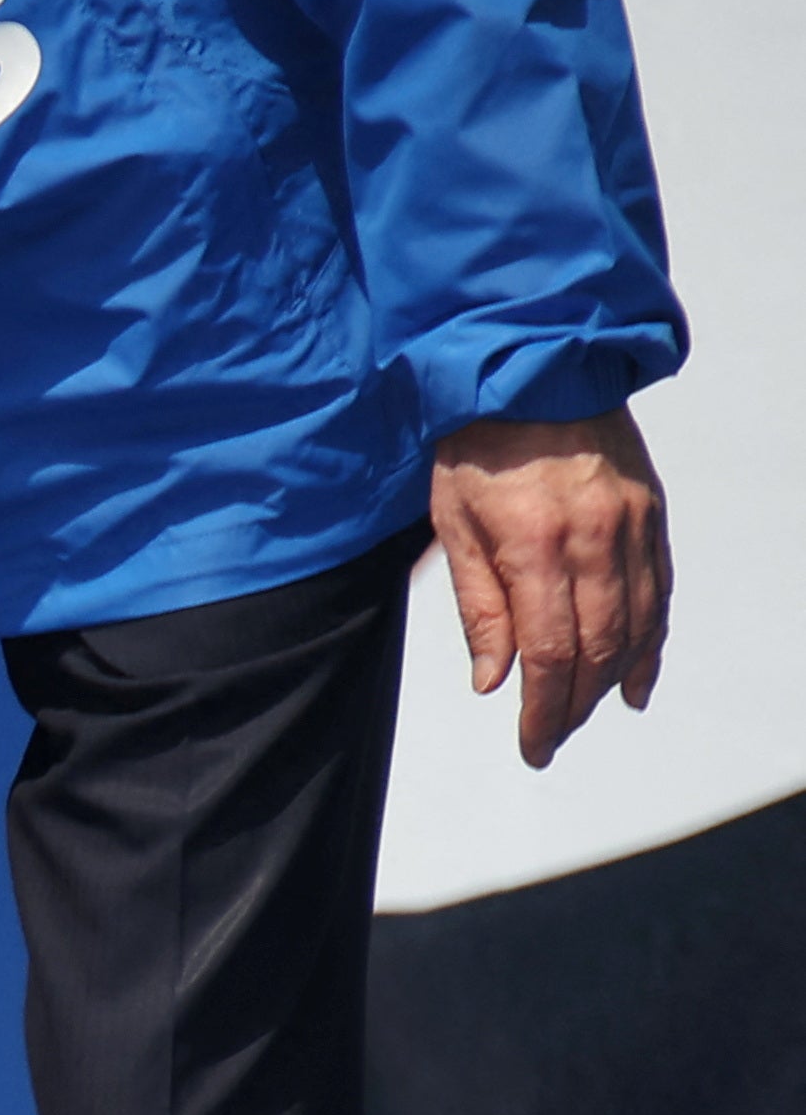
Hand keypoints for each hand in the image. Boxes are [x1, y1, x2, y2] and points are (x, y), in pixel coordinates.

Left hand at [428, 408, 668, 768]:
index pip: (548, 653)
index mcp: (536, 545)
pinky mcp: (650, 514)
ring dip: (613, 681)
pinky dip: (652, 640)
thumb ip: (480, 608)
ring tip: (584, 714)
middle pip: (597, 649)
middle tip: (550, 738)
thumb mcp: (454, 527)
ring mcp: (631, 525)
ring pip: (637, 626)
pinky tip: (637, 678)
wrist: (537, 369)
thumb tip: (494, 681)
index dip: (543, 710)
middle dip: (573, 705)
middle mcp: (594, 538)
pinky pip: (660, 591)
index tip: (532, 744)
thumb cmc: (482, 444)